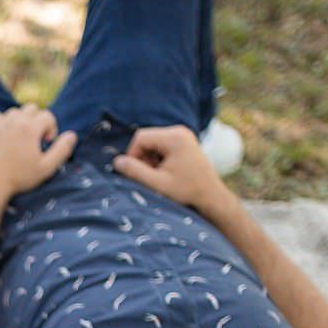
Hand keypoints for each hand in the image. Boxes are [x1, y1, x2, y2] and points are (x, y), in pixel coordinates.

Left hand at [0, 105, 77, 202]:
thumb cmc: (19, 178)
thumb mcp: (46, 168)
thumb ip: (62, 150)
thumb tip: (72, 135)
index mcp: (30, 128)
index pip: (47, 115)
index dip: (51, 129)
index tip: (46, 144)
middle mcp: (13, 121)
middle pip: (32, 108)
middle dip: (37, 121)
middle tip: (34, 141)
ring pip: (15, 112)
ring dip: (20, 122)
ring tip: (20, 141)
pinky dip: (4, 125)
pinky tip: (5, 140)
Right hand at [112, 125, 226, 211]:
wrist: (211, 196)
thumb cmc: (187, 191)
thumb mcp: (158, 184)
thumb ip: (135, 172)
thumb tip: (117, 161)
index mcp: (174, 137)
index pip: (140, 137)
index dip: (132, 155)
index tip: (136, 173)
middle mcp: (179, 131)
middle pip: (147, 139)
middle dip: (143, 158)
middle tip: (150, 176)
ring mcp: (183, 135)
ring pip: (153, 143)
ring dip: (150, 159)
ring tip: (159, 176)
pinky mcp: (184, 141)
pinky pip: (162, 145)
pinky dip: (158, 158)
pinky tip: (166, 172)